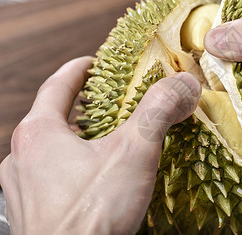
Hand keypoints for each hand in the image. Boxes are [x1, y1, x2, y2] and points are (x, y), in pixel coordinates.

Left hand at [0, 56, 200, 234]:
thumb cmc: (90, 215)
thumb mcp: (133, 152)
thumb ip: (158, 111)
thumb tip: (184, 84)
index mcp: (38, 133)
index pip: (57, 85)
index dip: (79, 70)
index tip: (95, 62)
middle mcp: (22, 157)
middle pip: (53, 116)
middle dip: (82, 106)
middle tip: (108, 101)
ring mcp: (23, 187)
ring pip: (52, 149)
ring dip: (77, 138)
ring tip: (106, 139)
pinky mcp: (34, 211)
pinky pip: (52, 176)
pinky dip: (74, 166)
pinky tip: (96, 178)